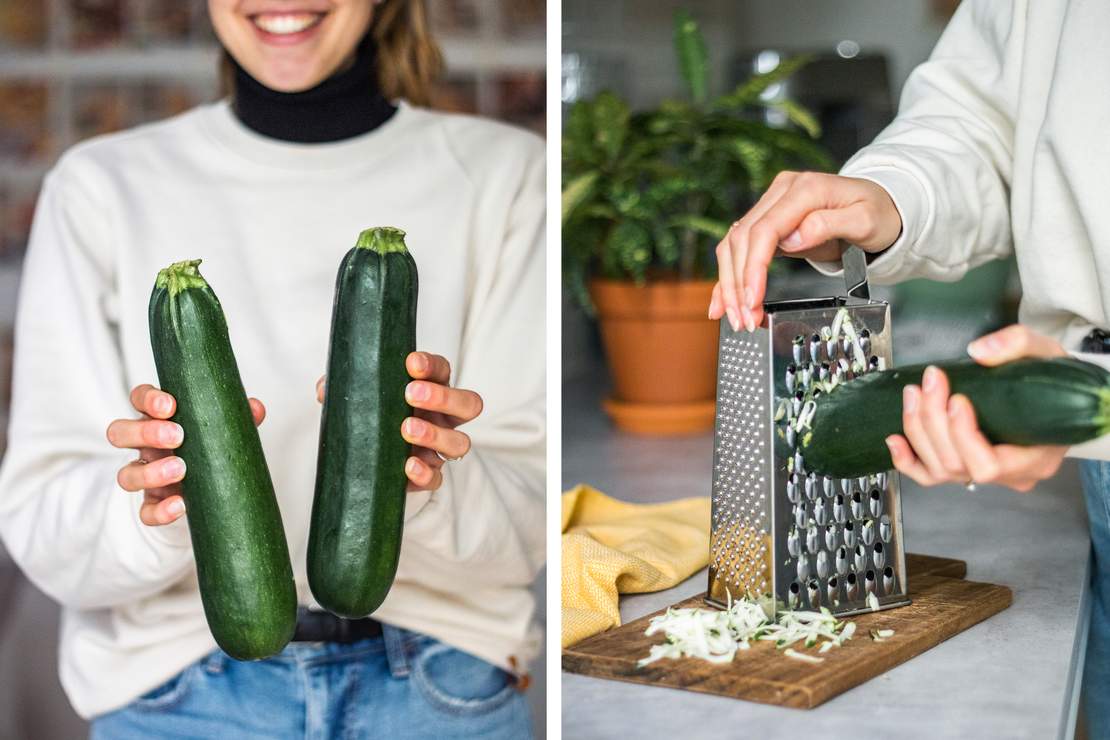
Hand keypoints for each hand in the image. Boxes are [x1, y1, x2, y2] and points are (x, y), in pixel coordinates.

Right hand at [106, 385, 265, 525]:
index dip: (148, 399)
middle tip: (177, 436)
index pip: (139, 398)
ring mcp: (145, 476)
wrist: (211, 490)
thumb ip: (236, 417)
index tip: (169, 405)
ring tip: (180, 469)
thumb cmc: (210, 447)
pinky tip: (181, 505)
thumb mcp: (223, 429)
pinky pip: (145, 512)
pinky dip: (160, 511)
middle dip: (145, 432)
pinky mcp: (152, 505)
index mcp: (158, 419)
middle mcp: (145, 446)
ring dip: (151, 472)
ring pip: (126, 474)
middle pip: (120, 432)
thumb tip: (255, 408)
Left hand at [316, 351, 482, 492]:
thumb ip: (346, 389)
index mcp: (432, 389)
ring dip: (435, 434)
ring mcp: (442, 448)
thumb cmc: (374, 416)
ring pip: (460, 442)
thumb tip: (325, 388)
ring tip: (406, 429)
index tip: (411, 363)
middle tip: (410, 394)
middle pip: (469, 404)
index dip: (431, 365)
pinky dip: (424, 472)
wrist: (373, 460)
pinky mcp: (431, 475)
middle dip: (443, 397)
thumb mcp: (361, 397)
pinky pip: (438, 478)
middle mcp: (445, 417)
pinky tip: (407, 466)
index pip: (442, 370)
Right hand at [708, 172, 901, 330]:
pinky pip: (740, 249)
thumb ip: (830, 224)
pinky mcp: (768, 222)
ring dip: (730, 284)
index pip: (765, 229)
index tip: (752, 298)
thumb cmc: (879, 212)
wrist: (882, 205)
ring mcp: (772, 205)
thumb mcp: (867, 220)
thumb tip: (793, 238)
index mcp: (805, 189)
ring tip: (736, 317)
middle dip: (738, 284)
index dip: (754, 267)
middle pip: (742, 239)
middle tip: (743, 319)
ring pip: (734, 245)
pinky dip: (728, 277)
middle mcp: (782, 193)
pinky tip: (720, 301)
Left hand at [885, 325, 1067, 491]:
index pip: (990, 465)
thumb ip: (1017, 345)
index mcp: (1035, 457)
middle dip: (934, 420)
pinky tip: (895, 438)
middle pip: (957, 462)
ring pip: (938, 468)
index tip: (957, 399)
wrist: (1053, 395)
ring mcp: (982, 474)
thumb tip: (980, 350)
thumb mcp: (1046, 353)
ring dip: (918, 429)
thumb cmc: (1052, 381)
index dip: (964, 435)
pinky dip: (906, 460)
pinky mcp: (961, 468)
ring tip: (914, 394)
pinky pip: (928, 476)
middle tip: (931, 382)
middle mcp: (1009, 473)